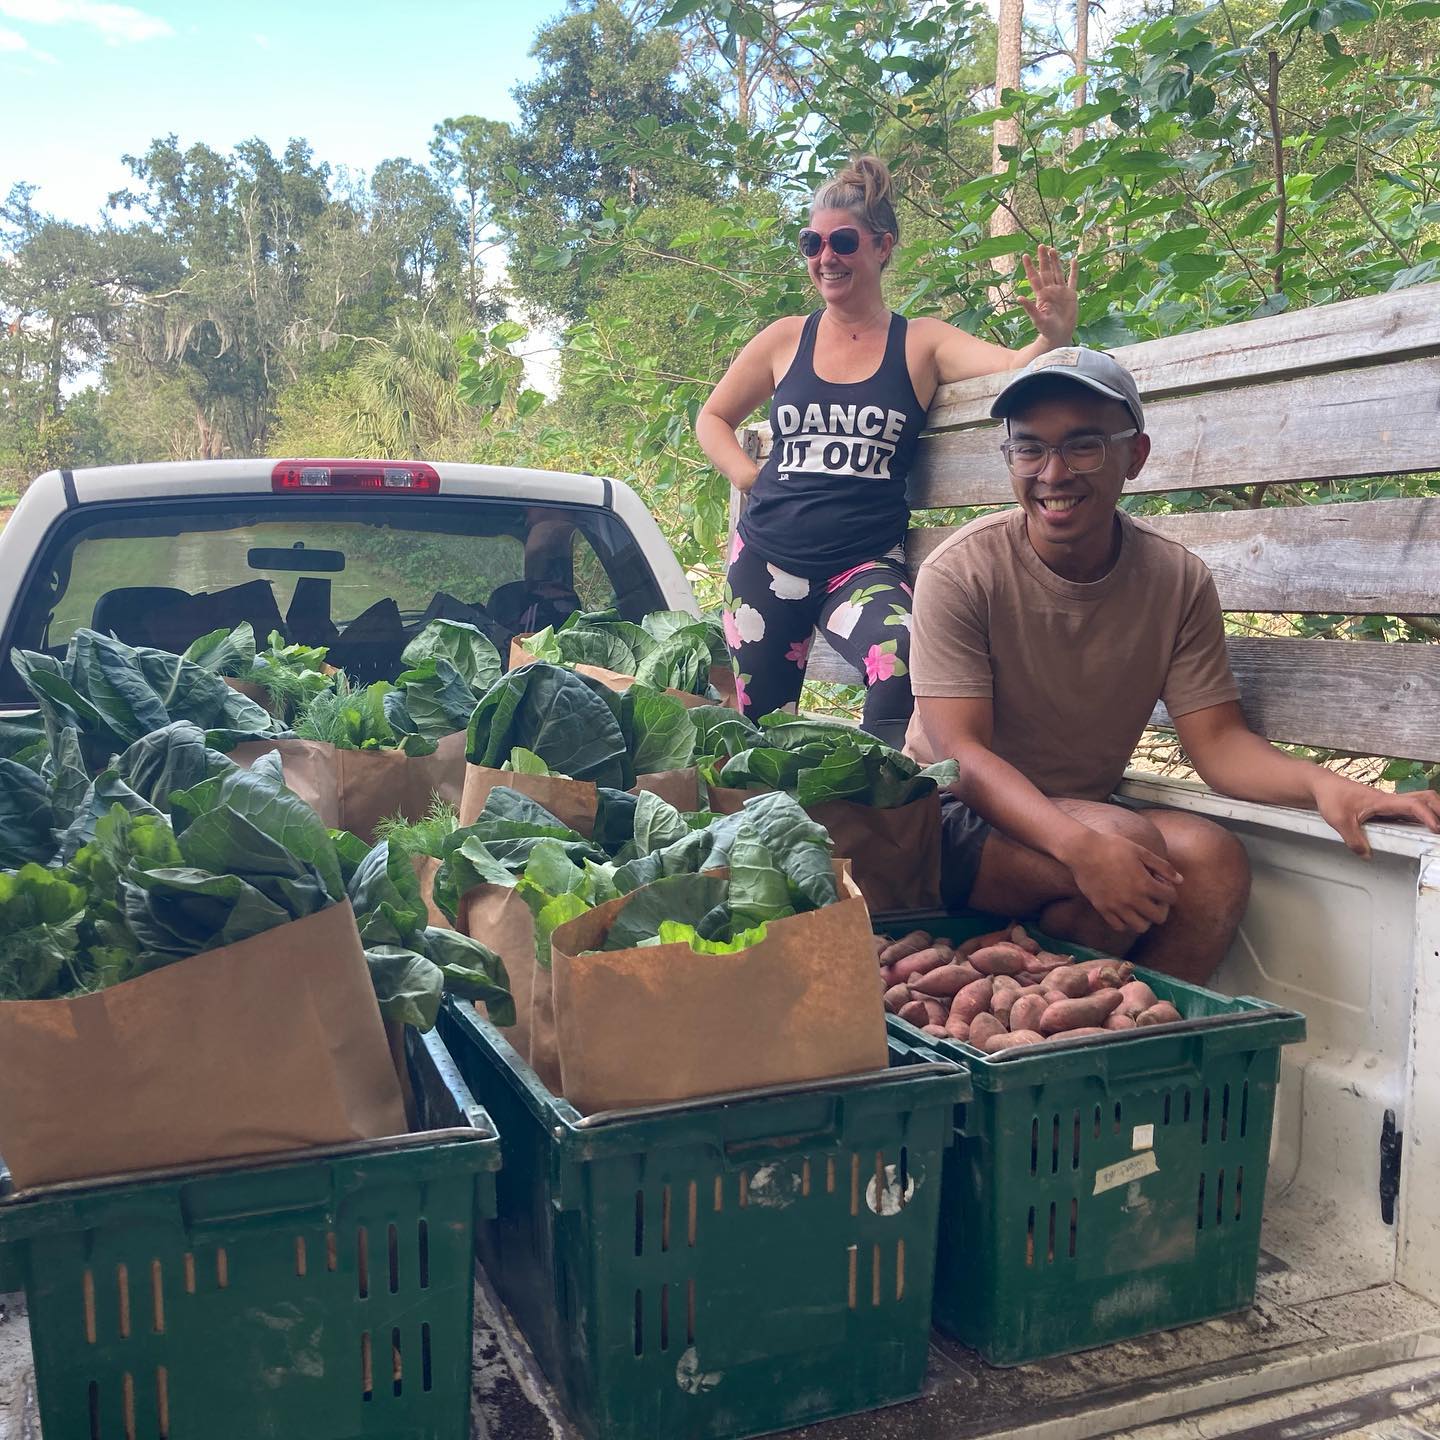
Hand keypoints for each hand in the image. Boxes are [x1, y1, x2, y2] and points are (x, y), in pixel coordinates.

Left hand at [1018, 245, 1078, 346]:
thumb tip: (1019, 298)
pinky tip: (1073, 260)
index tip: (1025, 256)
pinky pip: (1072, 280)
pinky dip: (1073, 270)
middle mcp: (1050, 290)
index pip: (1034, 278)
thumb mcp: (1037, 319)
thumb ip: (1029, 308)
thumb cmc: (1046, 329)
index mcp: (1041, 295)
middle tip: (1041, 246)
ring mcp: (1061, 291)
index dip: (1030, 267)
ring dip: (1056, 261)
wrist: (1059, 335)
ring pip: (1058, 272)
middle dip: (1043, 259)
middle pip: (1046, 271)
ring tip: (1052, 249)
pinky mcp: (1071, 295)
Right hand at [1066, 830, 1181, 934]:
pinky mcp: (1103, 909)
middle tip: (1154, 897)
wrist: (1083, 851)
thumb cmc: (1113, 847)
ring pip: (1140, 927)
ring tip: (1140, 906)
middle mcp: (1133, 899)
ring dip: (1145, 918)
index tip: (1160, 882)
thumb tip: (1181, 880)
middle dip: (1161, 908)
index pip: (1171, 898)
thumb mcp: (1141, 851)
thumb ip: (1163, 867)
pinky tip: (1125, 909)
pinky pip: (1119, 927)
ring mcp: (1117, 906)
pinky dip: (1126, 922)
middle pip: (1159, 918)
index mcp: (1145, 884)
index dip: (1169, 890)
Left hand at [1311, 770, 1439, 857]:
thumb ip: (1353, 840)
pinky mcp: (1386, 807)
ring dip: (1434, 811)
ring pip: (1420, 801)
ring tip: (1439, 828)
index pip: (1413, 804)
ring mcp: (1390, 802)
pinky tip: (1424, 827)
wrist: (1322, 786)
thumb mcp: (1339, 821)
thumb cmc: (1331, 797)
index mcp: (1383, 800)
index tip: (1436, 828)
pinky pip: (1410, 808)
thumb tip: (1366, 855)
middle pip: (1425, 798)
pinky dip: (1423, 815)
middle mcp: (1390, 800)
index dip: (1427, 815)